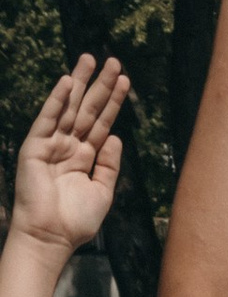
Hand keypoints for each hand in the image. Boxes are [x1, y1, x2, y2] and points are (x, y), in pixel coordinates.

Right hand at [12, 58, 128, 256]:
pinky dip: (57, 100)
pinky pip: (48, 118)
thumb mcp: (102, 192)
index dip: (113, 102)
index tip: (124, 81)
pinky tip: (68, 82)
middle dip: (100, 85)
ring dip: (80, 83)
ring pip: (69, 107)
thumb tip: (117, 137)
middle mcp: (68, 146)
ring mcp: (51, 144)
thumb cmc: (76, 221)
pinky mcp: (35, 146)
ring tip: (91, 59)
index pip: (102, 123)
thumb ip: (109, 165)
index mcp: (84, 157)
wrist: (51, 237)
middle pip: (87, 109)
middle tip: (113, 61)